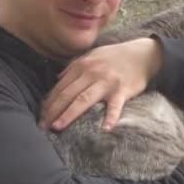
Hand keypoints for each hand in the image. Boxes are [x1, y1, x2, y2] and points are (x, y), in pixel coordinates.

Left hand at [38, 38, 162, 130]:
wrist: (143, 54)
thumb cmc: (116, 57)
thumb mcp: (93, 55)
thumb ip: (75, 66)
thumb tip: (58, 80)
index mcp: (82, 66)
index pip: (60, 87)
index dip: (48, 103)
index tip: (40, 116)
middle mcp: (92, 73)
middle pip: (67, 95)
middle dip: (52, 111)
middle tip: (42, 127)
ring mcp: (107, 82)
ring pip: (83, 99)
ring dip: (69, 114)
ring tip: (58, 127)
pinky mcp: (123, 90)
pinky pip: (115, 106)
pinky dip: (110, 117)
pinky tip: (105, 129)